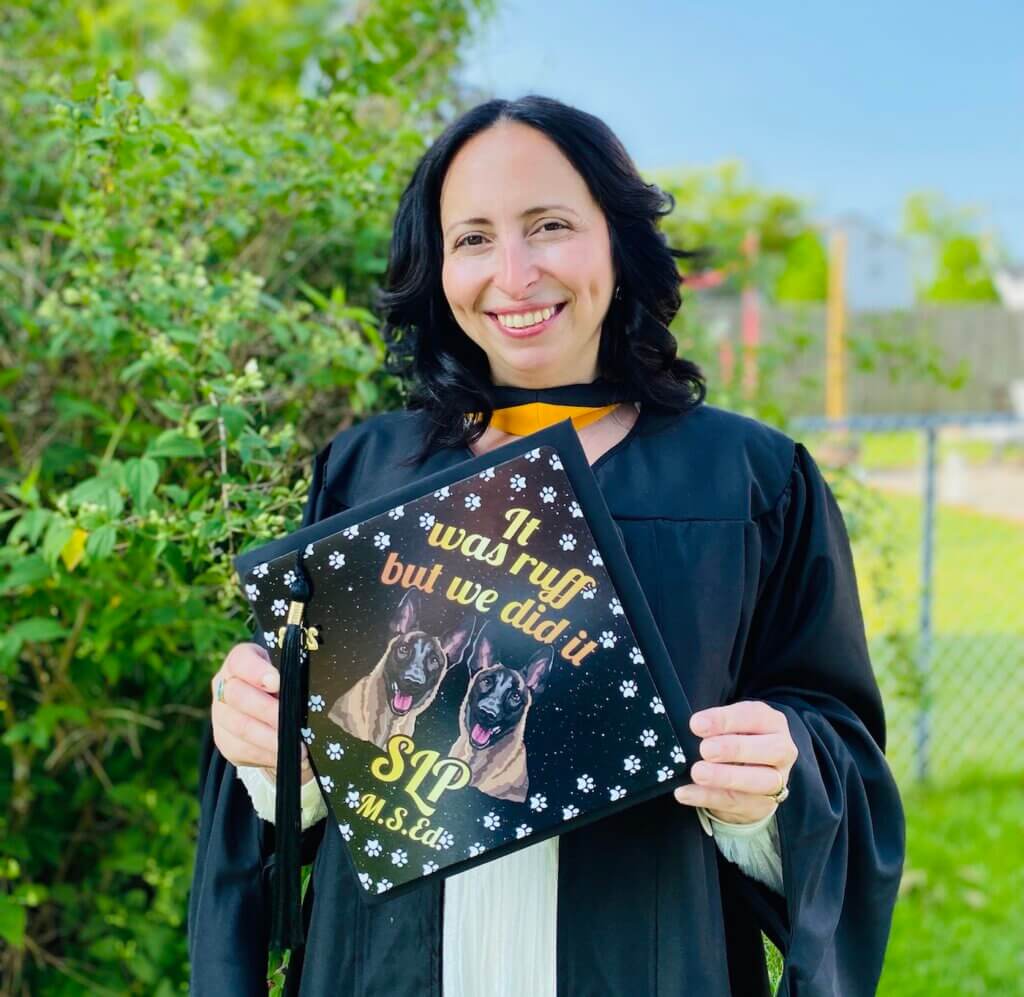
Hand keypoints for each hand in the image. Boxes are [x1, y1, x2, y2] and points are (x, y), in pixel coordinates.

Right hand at [210, 642, 313, 784]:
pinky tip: (285, 756)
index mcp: (240, 661)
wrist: (271, 711)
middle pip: (237, 696)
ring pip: (239, 727)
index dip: (256, 671)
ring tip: (297, 747)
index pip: (240, 660)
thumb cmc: (286, 684)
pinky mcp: (224, 740)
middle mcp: (224, 685)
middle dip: (267, 711)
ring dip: (270, 739)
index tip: (277, 683)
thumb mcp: (291, 672)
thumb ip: (296, 673)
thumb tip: (318, 684)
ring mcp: (220, 714)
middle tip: (293, 724)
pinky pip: (241, 750)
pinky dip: (265, 755)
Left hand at [673, 700, 797, 823]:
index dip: (725, 720)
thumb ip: (716, 725)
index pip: (754, 716)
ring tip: (697, 773)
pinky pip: (736, 802)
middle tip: (705, 749)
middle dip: (734, 749)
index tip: (697, 724)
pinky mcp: (762, 806)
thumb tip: (694, 727)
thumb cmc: (735, 739)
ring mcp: (776, 781)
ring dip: (725, 777)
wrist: (748, 776)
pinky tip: (686, 792)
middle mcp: (782, 751)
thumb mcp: (730, 724)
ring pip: (758, 781)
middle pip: (769, 750)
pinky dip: (708, 797)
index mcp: (772, 722)